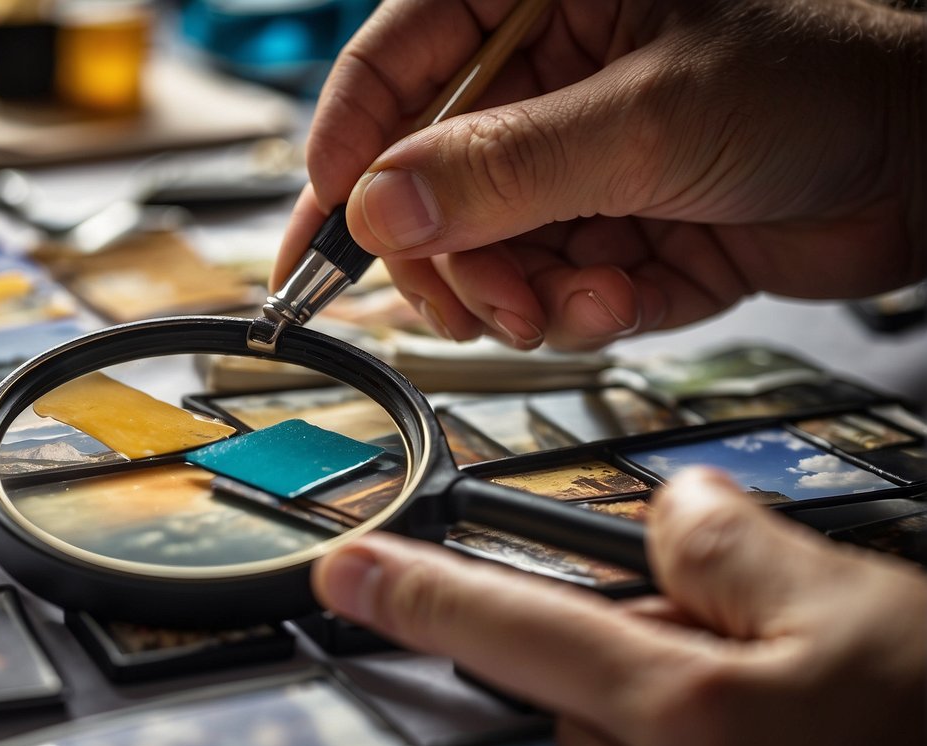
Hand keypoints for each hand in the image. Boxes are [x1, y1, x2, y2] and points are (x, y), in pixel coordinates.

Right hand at [275, 0, 923, 350]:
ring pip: (485, 248)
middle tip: (464, 296)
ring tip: (567, 298)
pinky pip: (550, 284)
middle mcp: (549, 81)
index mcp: (541, 0)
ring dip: (516, 293)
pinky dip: (576, 310)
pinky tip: (619, 297)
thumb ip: (503, 168)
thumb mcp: (648, 117)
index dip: (348, 143)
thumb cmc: (828, 75)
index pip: (396, 61)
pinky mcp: (614, 229)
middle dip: (445, 252)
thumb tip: (382, 206)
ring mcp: (577, 162)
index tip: (323, 221)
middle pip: (428, 177)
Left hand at [312, 468, 926, 745]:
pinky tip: (757, 733)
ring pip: (607, 718)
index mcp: (689, 719)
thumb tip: (669, 511)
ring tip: (768, 690)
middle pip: (569, 672)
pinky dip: (675, 731)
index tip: (348, 574)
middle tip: (733, 631)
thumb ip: (722, 542)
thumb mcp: (840, 599)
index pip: (509, 632)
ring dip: (656, 686)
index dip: (415, 595)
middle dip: (623, 632)